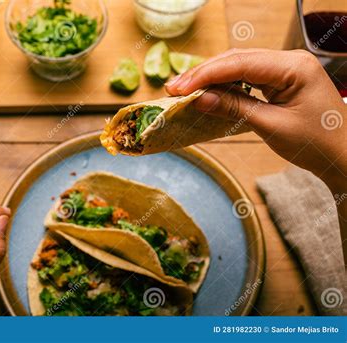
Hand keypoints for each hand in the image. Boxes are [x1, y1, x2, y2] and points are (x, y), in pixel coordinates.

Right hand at [165, 49, 345, 193]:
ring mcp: (284, 69)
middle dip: (203, 73)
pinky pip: (247, 77)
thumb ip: (234, 108)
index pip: (240, 63)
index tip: (179, 88)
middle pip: (237, 59)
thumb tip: (198, 99)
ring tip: (183, 90)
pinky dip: (224, 85)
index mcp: (293, 67)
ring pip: (239, 66)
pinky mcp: (280, 80)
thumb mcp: (271, 126)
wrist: (341, 155)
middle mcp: (288, 61)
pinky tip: (207, 91)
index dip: (206, 74)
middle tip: (173, 88)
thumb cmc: (315, 143)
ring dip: (211, 78)